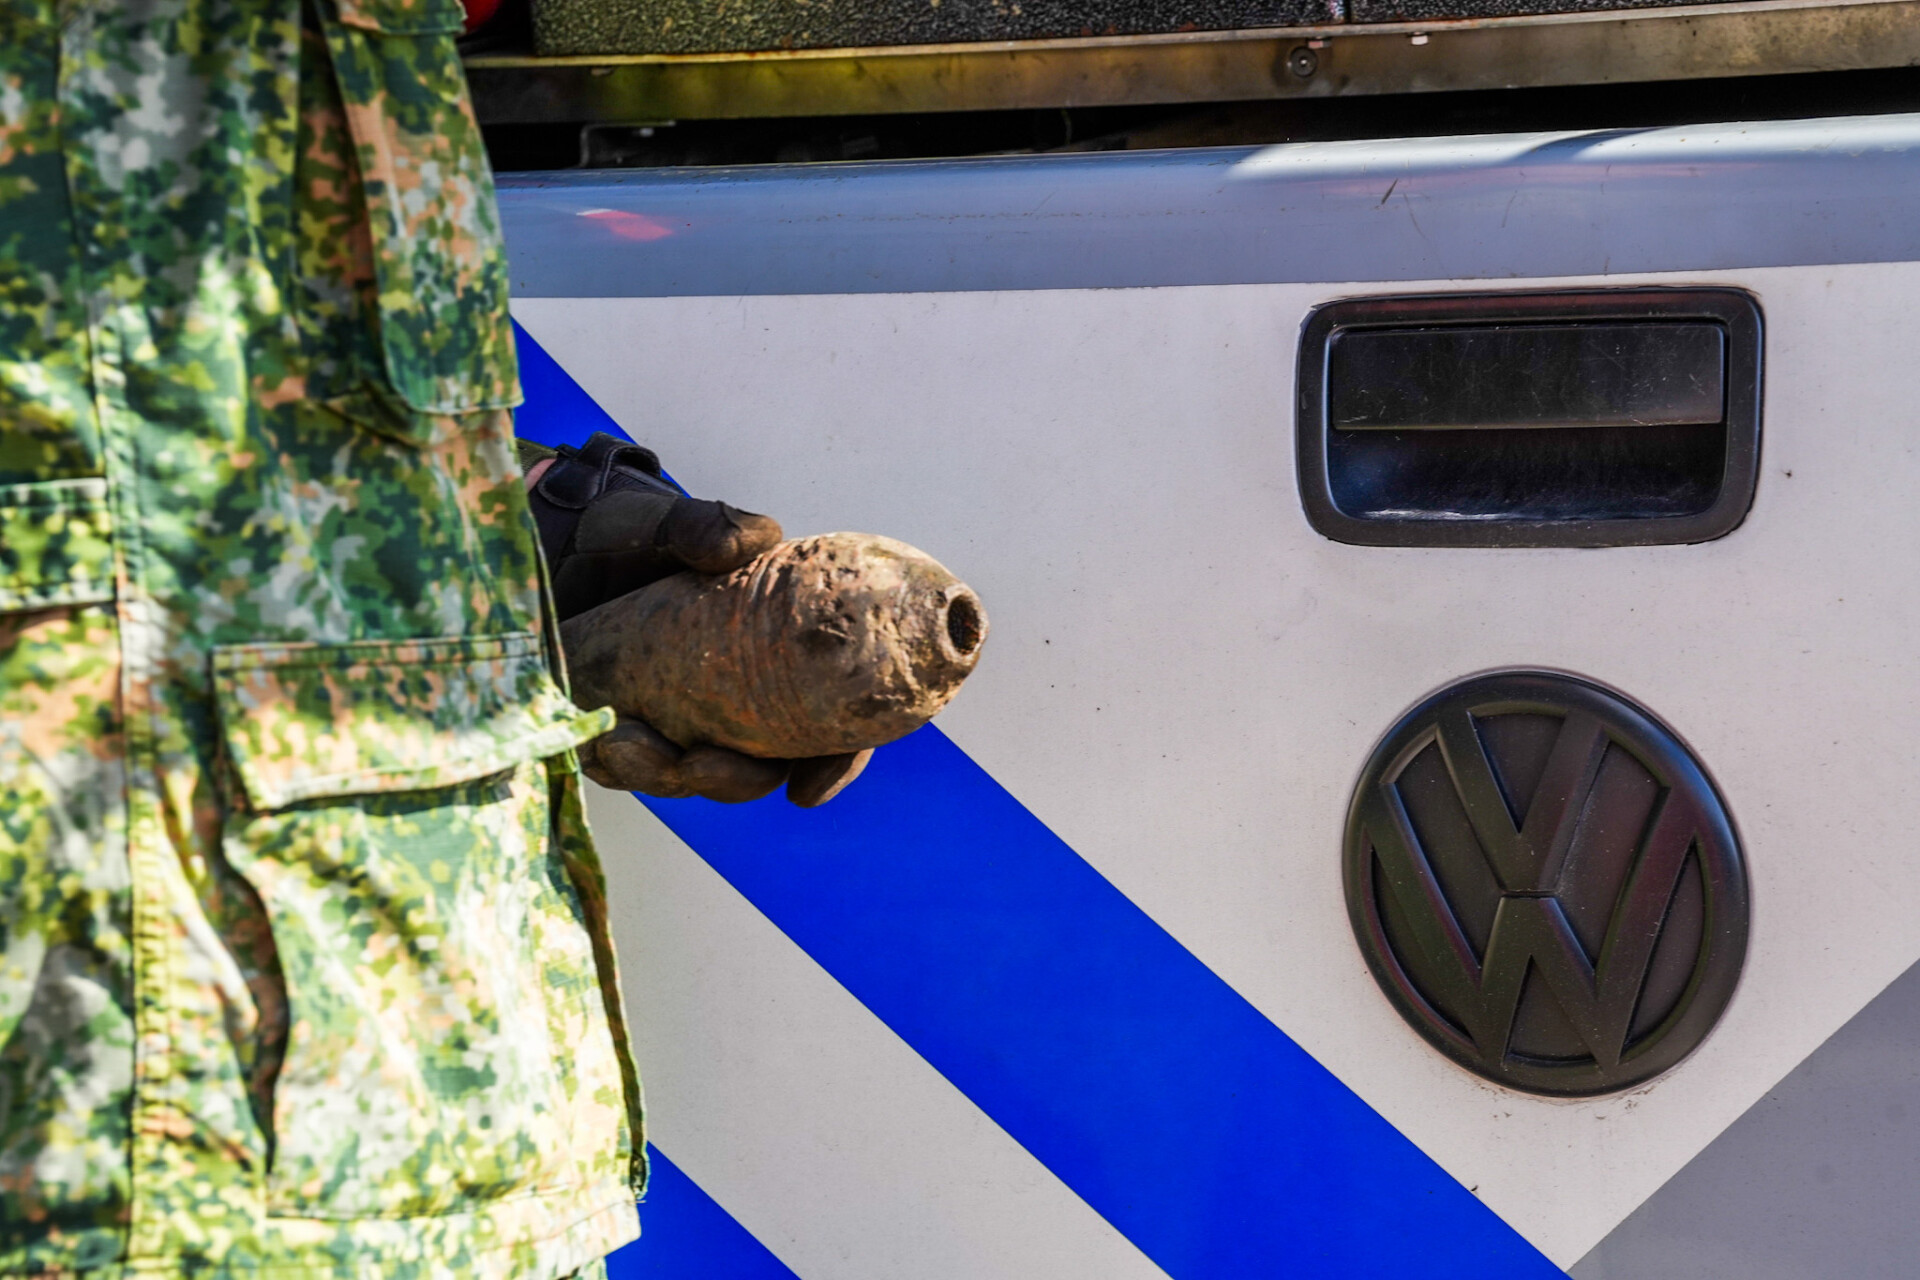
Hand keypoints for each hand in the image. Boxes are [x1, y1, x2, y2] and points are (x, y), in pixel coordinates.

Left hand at [526, 433, 869, 806]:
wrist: (556, 540)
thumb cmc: (627, 532)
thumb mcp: (665, 522)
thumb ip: (707, 525)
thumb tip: (759, 537)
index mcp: (773, 651)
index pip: (830, 718)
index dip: (835, 761)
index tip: (806, 791)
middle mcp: (734, 696)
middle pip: (758, 769)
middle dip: (731, 781)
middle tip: (694, 763)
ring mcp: (676, 717)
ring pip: (689, 776)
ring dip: (663, 776)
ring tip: (623, 746)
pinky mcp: (620, 725)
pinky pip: (626, 768)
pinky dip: (615, 767)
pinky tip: (598, 748)